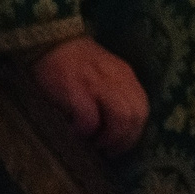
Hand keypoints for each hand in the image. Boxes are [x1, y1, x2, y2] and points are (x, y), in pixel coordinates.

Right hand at [33, 37, 147, 155]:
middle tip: (107, 151)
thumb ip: (116, 93)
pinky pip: (90, 119)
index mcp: (126, 76)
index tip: (120, 146)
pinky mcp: (75, 90)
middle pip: (136, 116)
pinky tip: (76, 133)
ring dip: (109, 139)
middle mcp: (117, 79)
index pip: (143, 109)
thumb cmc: (76, 63)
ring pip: (121, 118)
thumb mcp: (106, 73)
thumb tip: (120, 126)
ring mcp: (98, 83)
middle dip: (124, 140)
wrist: (51, 42)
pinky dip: (86, 131)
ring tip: (94, 145)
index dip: (134, 133)